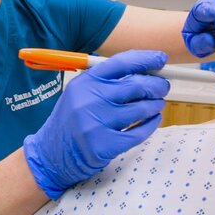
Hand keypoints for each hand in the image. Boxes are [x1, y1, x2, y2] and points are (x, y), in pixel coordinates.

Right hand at [24, 50, 170, 199]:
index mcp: (85, 82)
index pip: (121, 63)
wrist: (51, 155)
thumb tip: (141, 71)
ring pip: (141, 109)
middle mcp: (90, 100)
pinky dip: (151, 124)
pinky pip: (139, 132)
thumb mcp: (79, 93)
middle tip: (162, 86)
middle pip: (136, 85)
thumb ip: (105, 82)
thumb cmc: (69, 121)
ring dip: (155, 105)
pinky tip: (153, 120)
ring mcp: (98, 123)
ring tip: (157, 104)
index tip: (161, 59)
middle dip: (156, 85)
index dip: (145, 59)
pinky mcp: (106, 145)